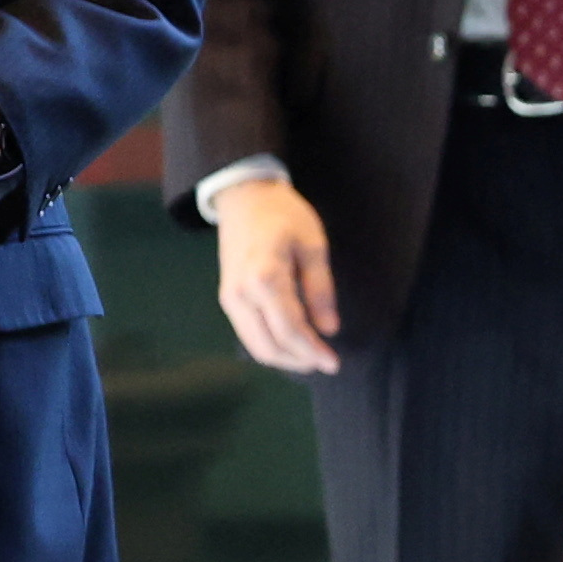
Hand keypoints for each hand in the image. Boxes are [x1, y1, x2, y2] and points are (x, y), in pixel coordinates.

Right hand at [214, 172, 341, 375]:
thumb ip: (320, 289)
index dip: (313, 352)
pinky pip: (248, 334)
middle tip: (326, 363)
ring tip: (311, 357)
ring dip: (284, 358)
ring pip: (256, 346)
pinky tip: (293, 344)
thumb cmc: (284, 216)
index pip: (291, 330)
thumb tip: (329, 329)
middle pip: (270, 346)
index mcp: (265, 278)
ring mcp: (230, 298)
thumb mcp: (313, 246)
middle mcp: (241, 294)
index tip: (334, 364)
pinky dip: (270, 346)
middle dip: (299, 361)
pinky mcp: (227, 298)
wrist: (245, 198)